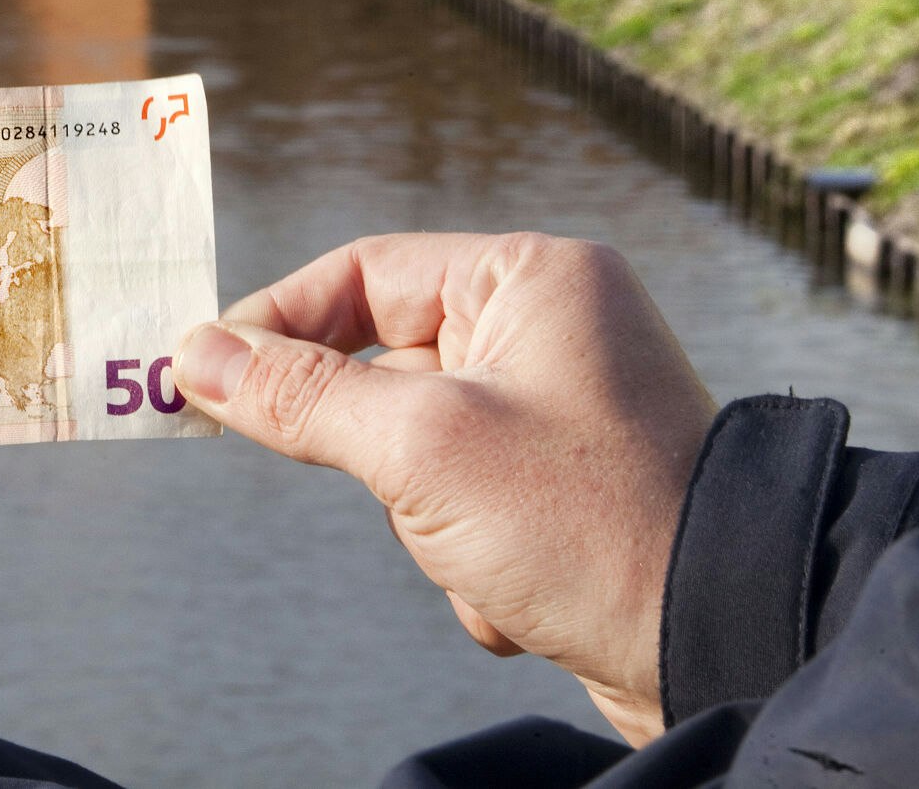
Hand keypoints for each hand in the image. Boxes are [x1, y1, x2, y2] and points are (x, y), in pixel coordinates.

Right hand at [173, 233, 713, 745]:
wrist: (725, 645)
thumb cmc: (587, 524)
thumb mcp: (420, 450)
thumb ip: (298, 396)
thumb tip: (193, 354)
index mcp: (531, 280)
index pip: (362, 273)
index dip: (275, 323)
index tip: (201, 376)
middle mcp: (551, 332)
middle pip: (384, 368)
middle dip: (383, 454)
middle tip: (396, 490)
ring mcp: (561, 415)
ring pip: (415, 450)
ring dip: (427, 519)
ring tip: (490, 554)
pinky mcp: (565, 493)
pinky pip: (463, 508)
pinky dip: (468, 559)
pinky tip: (519, 593)